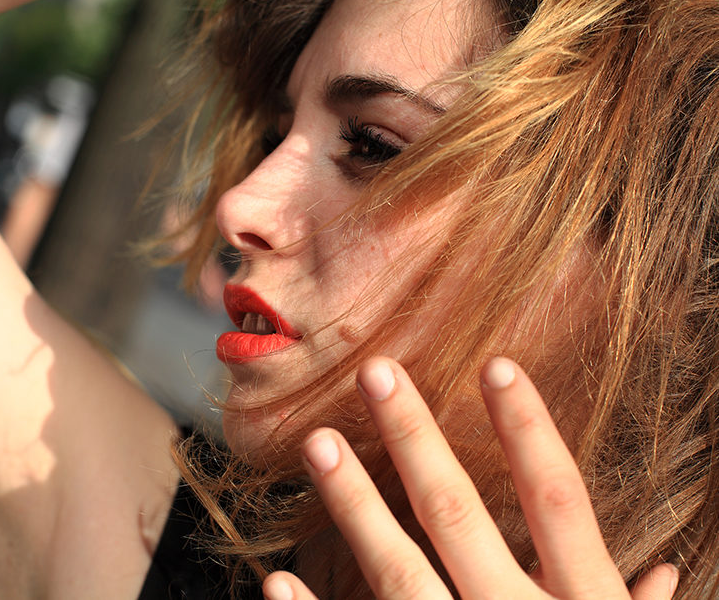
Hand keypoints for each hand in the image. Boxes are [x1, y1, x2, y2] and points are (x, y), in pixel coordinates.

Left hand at [262, 357, 678, 598]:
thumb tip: (666, 571)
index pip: (559, 499)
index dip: (529, 429)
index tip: (495, 364)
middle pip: (458, 514)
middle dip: (416, 439)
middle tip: (375, 372)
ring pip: (397, 570)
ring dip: (355, 503)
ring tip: (317, 443)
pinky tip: (276, 583)